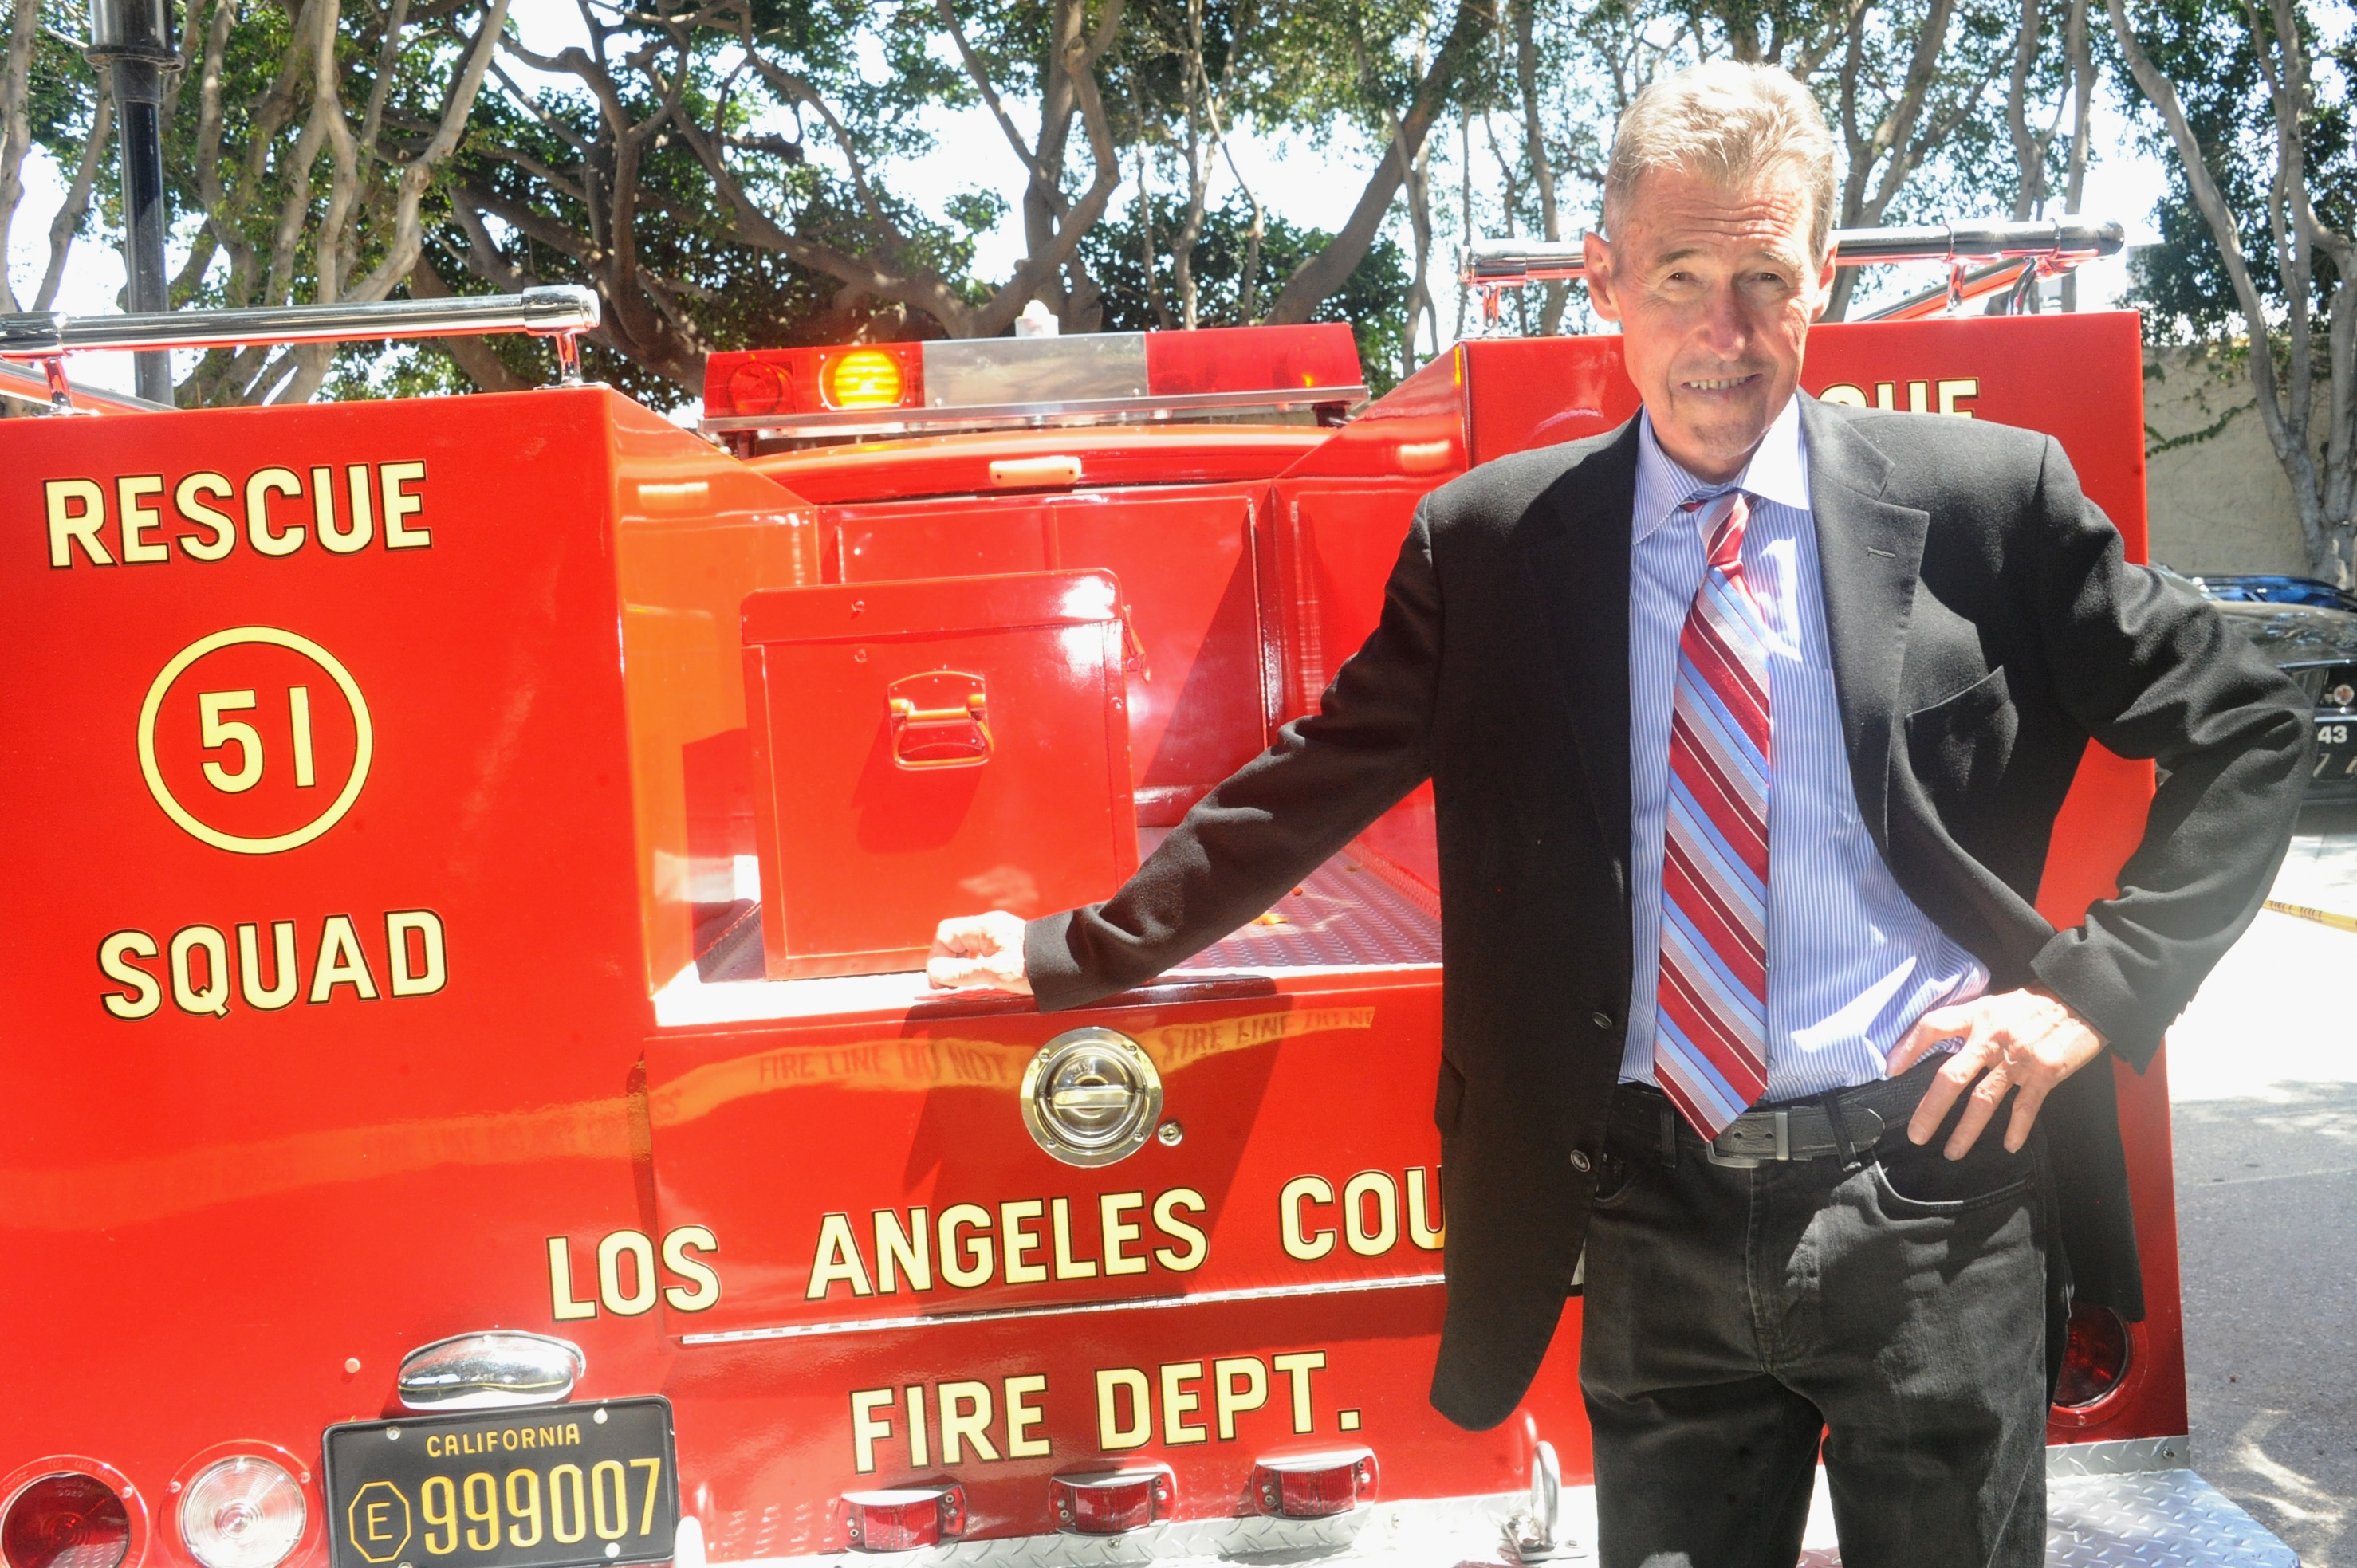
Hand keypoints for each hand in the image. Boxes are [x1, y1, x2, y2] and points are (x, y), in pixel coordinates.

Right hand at [927, 911, 1032, 993]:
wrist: (1070, 963)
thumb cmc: (1038, 965)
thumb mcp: (995, 973)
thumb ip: (963, 972)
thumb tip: (936, 973)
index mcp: (985, 927)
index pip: (945, 933)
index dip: (937, 956)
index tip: (939, 979)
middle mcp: (991, 927)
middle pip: (954, 939)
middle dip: (946, 961)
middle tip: (946, 985)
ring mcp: (1000, 935)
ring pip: (967, 946)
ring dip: (959, 964)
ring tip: (960, 984)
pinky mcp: (1008, 945)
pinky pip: (980, 952)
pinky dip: (973, 965)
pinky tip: (978, 979)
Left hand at [1886, 988, 2106, 1158]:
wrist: (2083, 999)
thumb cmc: (2035, 1004)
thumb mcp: (1997, 1003)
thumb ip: (1970, 1021)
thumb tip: (1940, 1044)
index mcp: (1978, 1015)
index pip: (1933, 1026)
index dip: (1908, 1046)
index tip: (1892, 1069)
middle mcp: (1992, 1037)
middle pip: (1952, 1077)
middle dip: (1931, 1109)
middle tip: (1916, 1134)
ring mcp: (2019, 1058)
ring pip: (1984, 1100)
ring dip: (1966, 1130)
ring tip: (1952, 1152)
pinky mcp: (2046, 1073)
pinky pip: (2026, 1107)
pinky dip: (2017, 1129)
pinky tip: (2009, 1146)